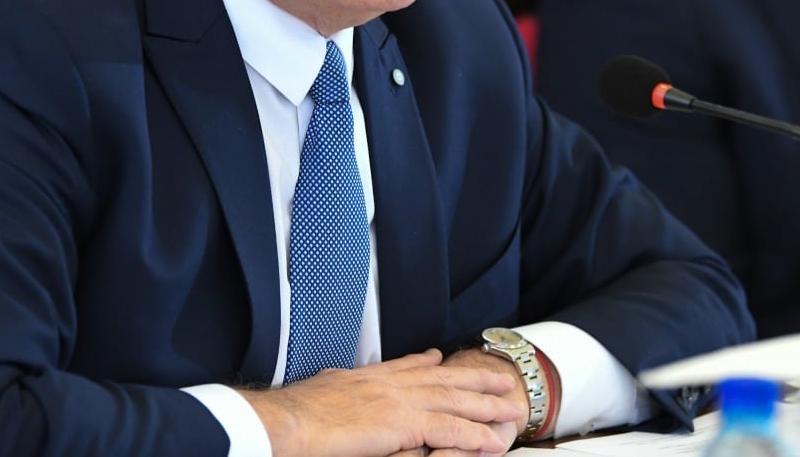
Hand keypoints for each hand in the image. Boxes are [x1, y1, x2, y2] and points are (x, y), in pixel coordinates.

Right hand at [243, 348, 524, 456]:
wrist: (288, 422)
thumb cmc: (295, 416)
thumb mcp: (319, 393)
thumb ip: (334, 391)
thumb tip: (331, 388)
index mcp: (367, 379)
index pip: (404, 367)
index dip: (426, 363)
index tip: (440, 358)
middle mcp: (388, 385)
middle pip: (441, 380)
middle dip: (474, 380)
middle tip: (499, 380)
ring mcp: (399, 402)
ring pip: (454, 402)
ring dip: (486, 406)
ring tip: (511, 409)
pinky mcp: (404, 425)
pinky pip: (449, 431)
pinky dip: (474, 436)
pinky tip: (492, 442)